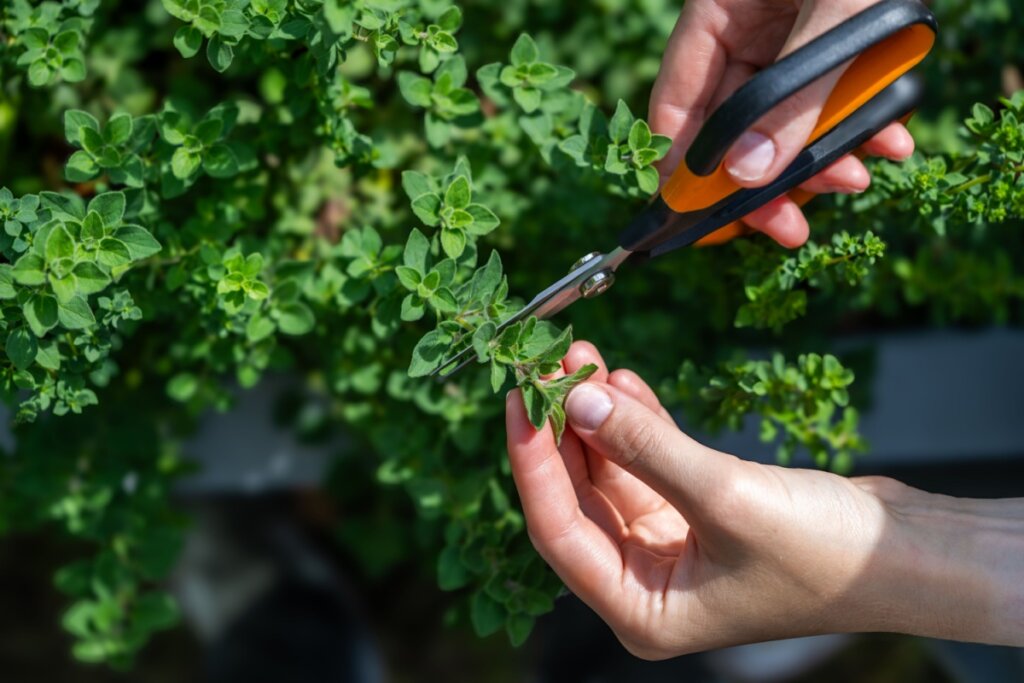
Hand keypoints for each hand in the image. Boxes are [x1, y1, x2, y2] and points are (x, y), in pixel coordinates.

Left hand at [506, 341, 1023, 657]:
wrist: (910, 555)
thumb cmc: (828, 556)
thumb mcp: (726, 497)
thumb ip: (647, 448)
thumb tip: (578, 399)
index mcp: (641, 610)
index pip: (558, 530)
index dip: (532, 462)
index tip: (518, 400)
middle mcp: (646, 583)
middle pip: (579, 496)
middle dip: (563, 427)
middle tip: (548, 364)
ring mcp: (669, 546)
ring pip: (610, 472)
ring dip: (597, 416)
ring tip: (581, 356)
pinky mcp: (695, 511)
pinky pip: (647, 462)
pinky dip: (635, 422)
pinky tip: (621, 381)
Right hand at [650, 0, 915, 247]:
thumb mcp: (838, 18)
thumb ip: (794, 97)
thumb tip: (749, 176)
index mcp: (718, 14)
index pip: (678, 105)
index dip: (681, 169)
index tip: (695, 221)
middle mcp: (746, 35)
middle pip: (733, 128)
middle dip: (765, 182)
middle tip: (787, 229)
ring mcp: (788, 45)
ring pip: (785, 125)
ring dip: (820, 162)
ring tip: (858, 177)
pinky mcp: (833, 52)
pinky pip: (830, 105)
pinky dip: (858, 130)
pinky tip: (887, 146)